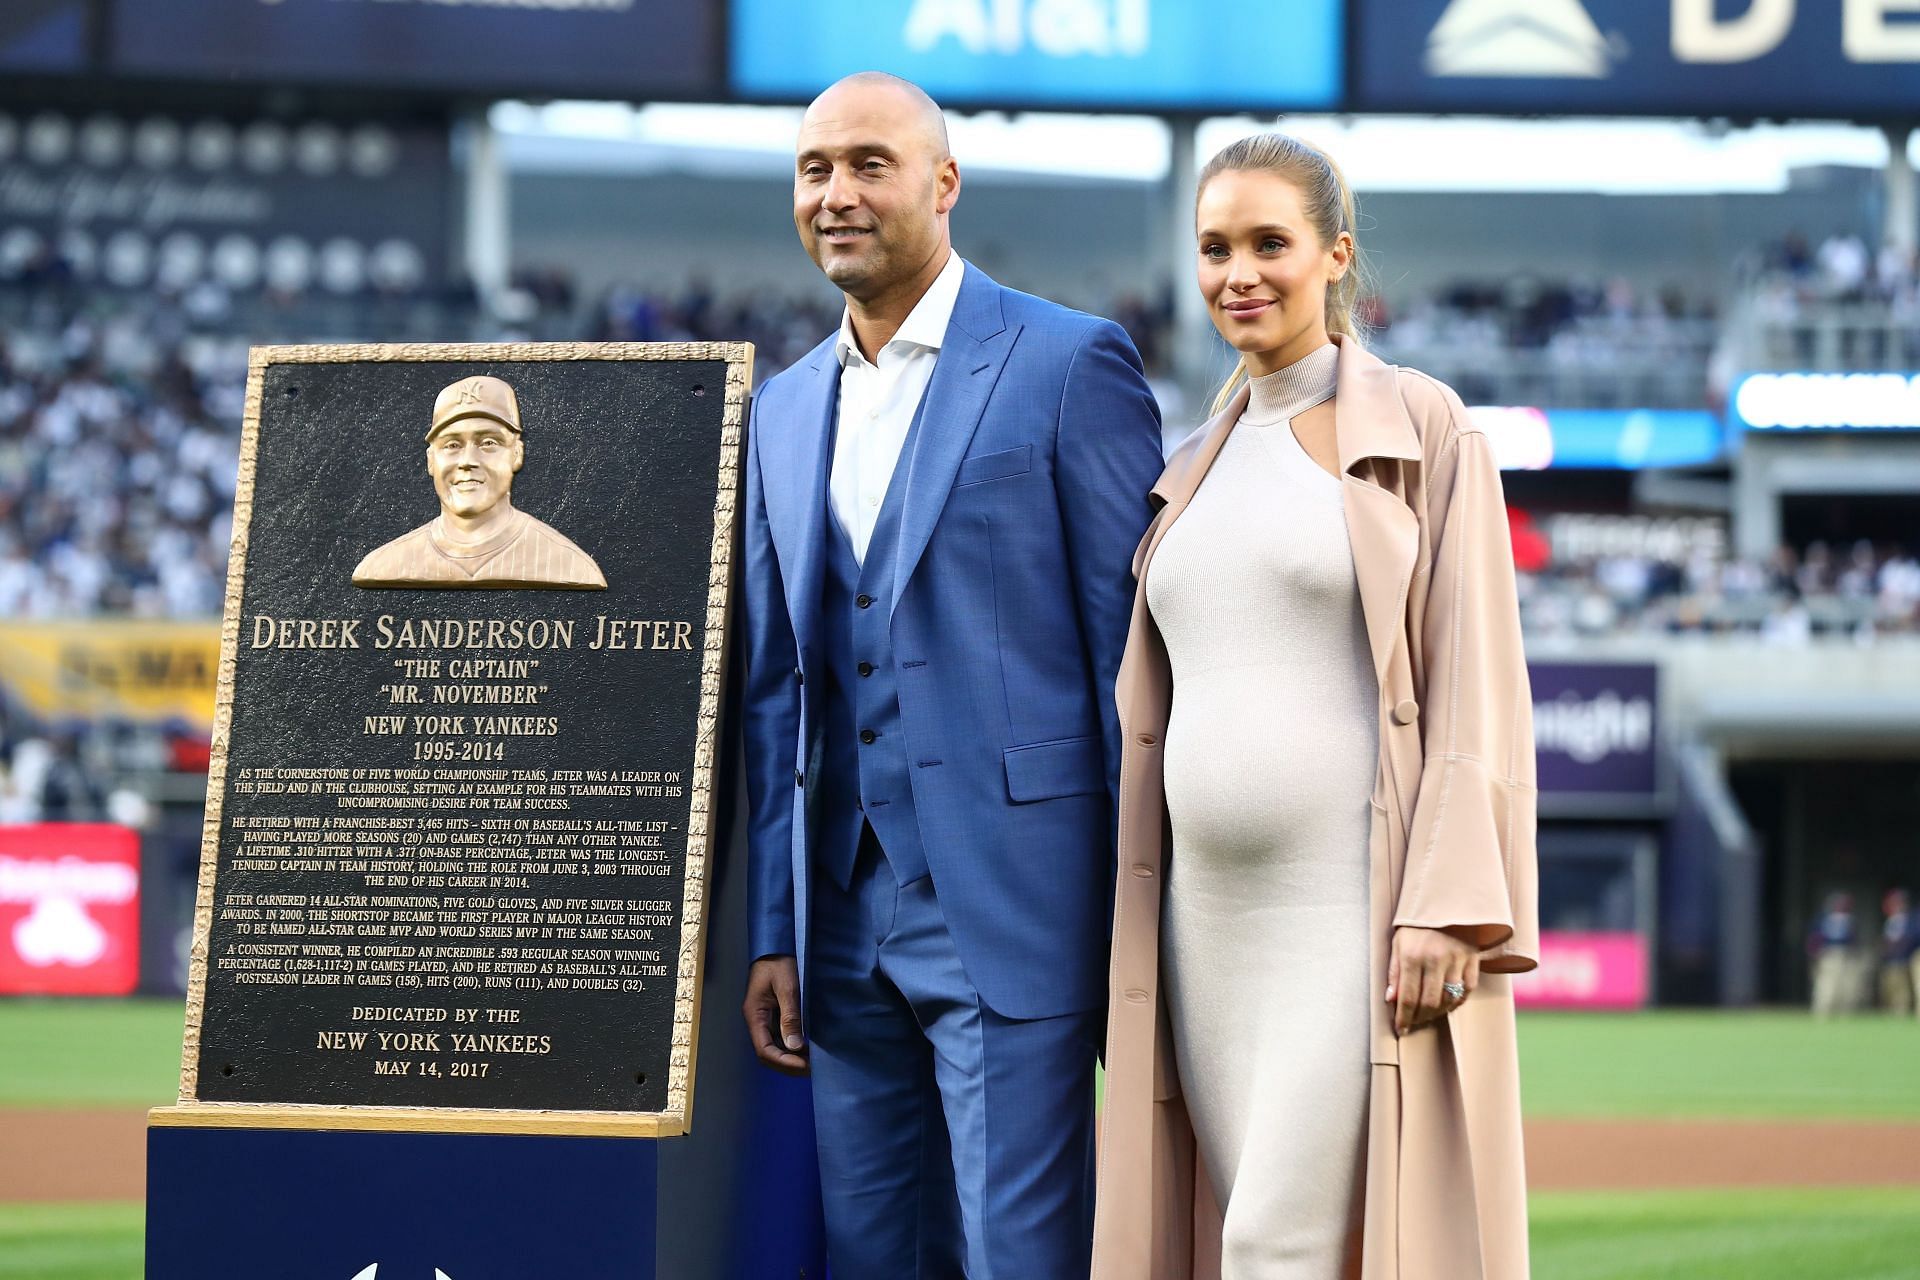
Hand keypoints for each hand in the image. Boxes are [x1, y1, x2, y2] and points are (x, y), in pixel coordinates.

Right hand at [743, 955, 807, 1074]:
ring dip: (791, 1059)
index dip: (783, 1062)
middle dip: (788, 1065)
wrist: (775, 945)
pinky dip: (792, 1048)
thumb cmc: (779, 962)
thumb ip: (790, 1016)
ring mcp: (764, 1019)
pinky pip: (780, 1038)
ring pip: (774, 1048)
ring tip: (812, 1062)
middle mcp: (757, 1021)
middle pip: (768, 1054)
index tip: (804, 1065)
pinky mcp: (773, 1015)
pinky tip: (807, 1049)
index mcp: (755, 1014)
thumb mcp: (787, 988)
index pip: (764, 1049)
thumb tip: (794, 1046)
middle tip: (812, 1068)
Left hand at [1385, 927, 1479, 1035]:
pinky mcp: (1473, 959)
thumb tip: (1391, 999)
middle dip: (1420, 1018)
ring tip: (1428, 1014)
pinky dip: (1457, 1001)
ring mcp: (1456, 959)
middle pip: (1429, 1003)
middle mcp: (1435, 959)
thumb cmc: (1417, 924)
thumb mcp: (1398, 942)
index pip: (1407, 997)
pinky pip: (1467, 990)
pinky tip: (1447, 1003)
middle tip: (1414, 1023)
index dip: (1403, 1018)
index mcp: (1412, 954)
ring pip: (1449, 1000)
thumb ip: (1394, 971)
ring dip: (1438, 1013)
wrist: (1446, 899)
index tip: (1400, 1030)